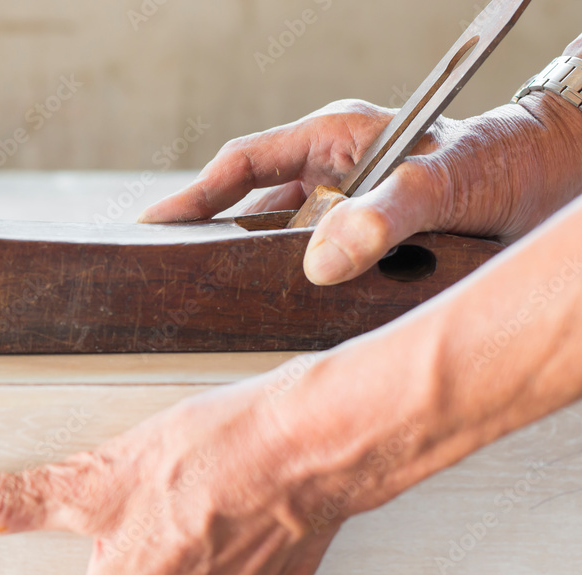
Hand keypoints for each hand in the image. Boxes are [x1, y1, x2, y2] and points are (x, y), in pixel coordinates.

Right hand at [139, 95, 581, 284]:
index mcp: (335, 138)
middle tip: (169, 273)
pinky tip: (281, 313)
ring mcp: (346, 209)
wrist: (557, 180)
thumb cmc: (506, 160)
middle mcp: (333, 174)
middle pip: (249, 207)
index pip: (245, 163)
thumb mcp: (447, 181)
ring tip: (212, 302)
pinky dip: (295, 288)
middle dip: (209, 238)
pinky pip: (314, 266)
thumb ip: (388, 215)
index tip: (155, 224)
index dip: (195, 195)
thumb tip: (322, 262)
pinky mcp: (363, 241)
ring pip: (279, 243)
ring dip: (254, 270)